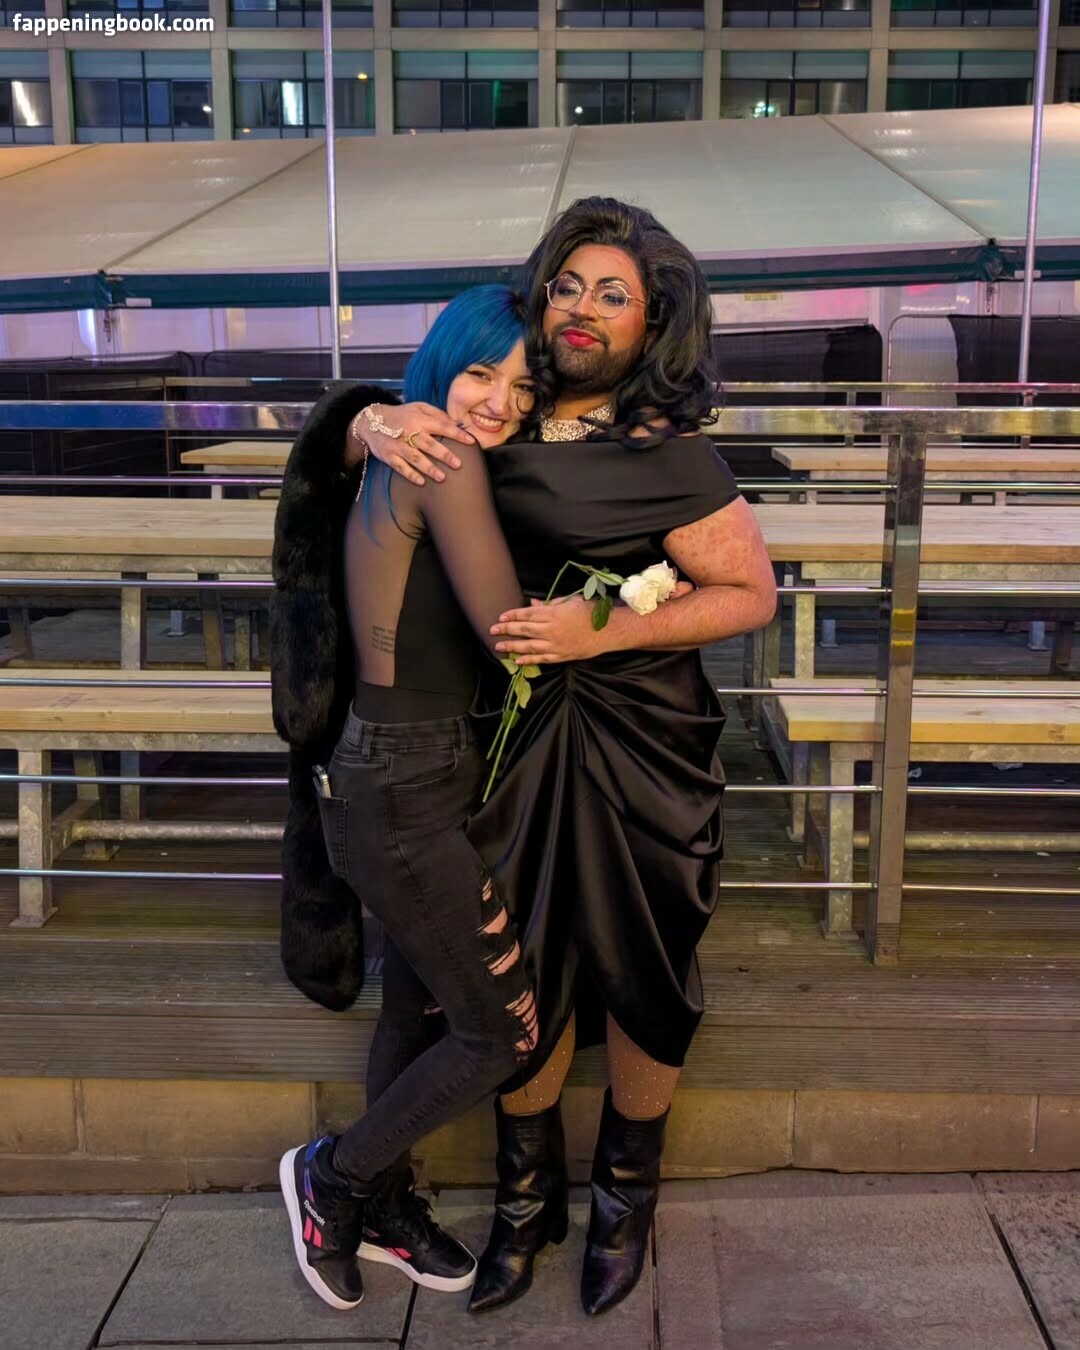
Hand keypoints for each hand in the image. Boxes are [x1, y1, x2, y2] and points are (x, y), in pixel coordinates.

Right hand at [346, 402, 476, 482]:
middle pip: (429, 444)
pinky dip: (410, 475)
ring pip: (415, 458)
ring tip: (442, 477)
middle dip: (444, 455)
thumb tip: (456, 423)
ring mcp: (398, 445)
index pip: (442, 426)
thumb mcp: (418, 407)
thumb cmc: (401, 415)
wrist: (371, 421)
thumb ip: (437, 414)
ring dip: (429, 468)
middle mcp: (409, 432)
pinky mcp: (389, 456)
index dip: (457, 434)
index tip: (471, 441)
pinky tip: (421, 482)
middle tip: (458, 464)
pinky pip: (400, 467)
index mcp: (419, 419)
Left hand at [491, 596, 606, 664]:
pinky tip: (517, 660)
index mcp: (554, 613)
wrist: (608, 631)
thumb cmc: (590, 613)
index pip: (527, 614)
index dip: (513, 615)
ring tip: (499, 647)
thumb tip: (532, 604)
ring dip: (512, 647)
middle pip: (524, 629)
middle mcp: (552, 629)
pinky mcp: (561, 656)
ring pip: (529, 646)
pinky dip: (529, 660)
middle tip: (493, 630)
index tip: (501, 616)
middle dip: (506, 630)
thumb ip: (550, 604)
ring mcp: (556, 645)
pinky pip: (542, 659)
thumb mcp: (570, 602)